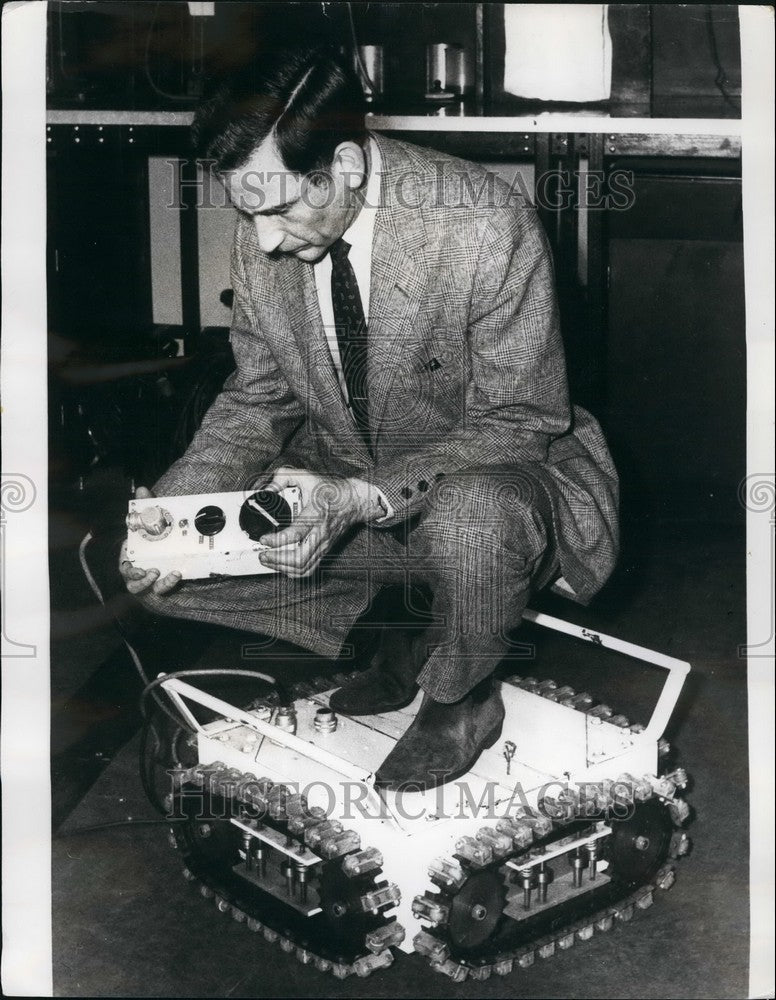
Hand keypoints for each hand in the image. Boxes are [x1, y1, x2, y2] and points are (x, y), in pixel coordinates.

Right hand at [119, 486, 181, 595]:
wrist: (172, 550)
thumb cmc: (154, 537)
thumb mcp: (152, 521)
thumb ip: (147, 507)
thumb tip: (142, 489)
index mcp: (129, 555)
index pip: (124, 562)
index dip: (127, 566)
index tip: (136, 566)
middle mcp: (135, 570)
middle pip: (131, 579)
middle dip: (138, 577)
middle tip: (152, 570)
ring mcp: (148, 579)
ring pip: (143, 588)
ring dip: (153, 583)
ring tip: (164, 574)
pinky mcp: (161, 584)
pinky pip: (161, 589)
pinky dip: (168, 583)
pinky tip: (177, 575)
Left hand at [258, 467, 381, 577]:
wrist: (353, 501)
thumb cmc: (331, 490)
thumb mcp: (307, 476)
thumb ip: (283, 477)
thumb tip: (267, 489)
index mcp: (315, 515)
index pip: (295, 534)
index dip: (276, 540)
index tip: (263, 538)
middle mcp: (320, 534)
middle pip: (299, 558)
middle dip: (277, 560)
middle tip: (263, 554)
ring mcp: (323, 545)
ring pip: (303, 568)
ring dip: (283, 568)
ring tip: (268, 560)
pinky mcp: (324, 550)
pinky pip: (309, 569)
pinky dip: (293, 572)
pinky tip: (282, 565)